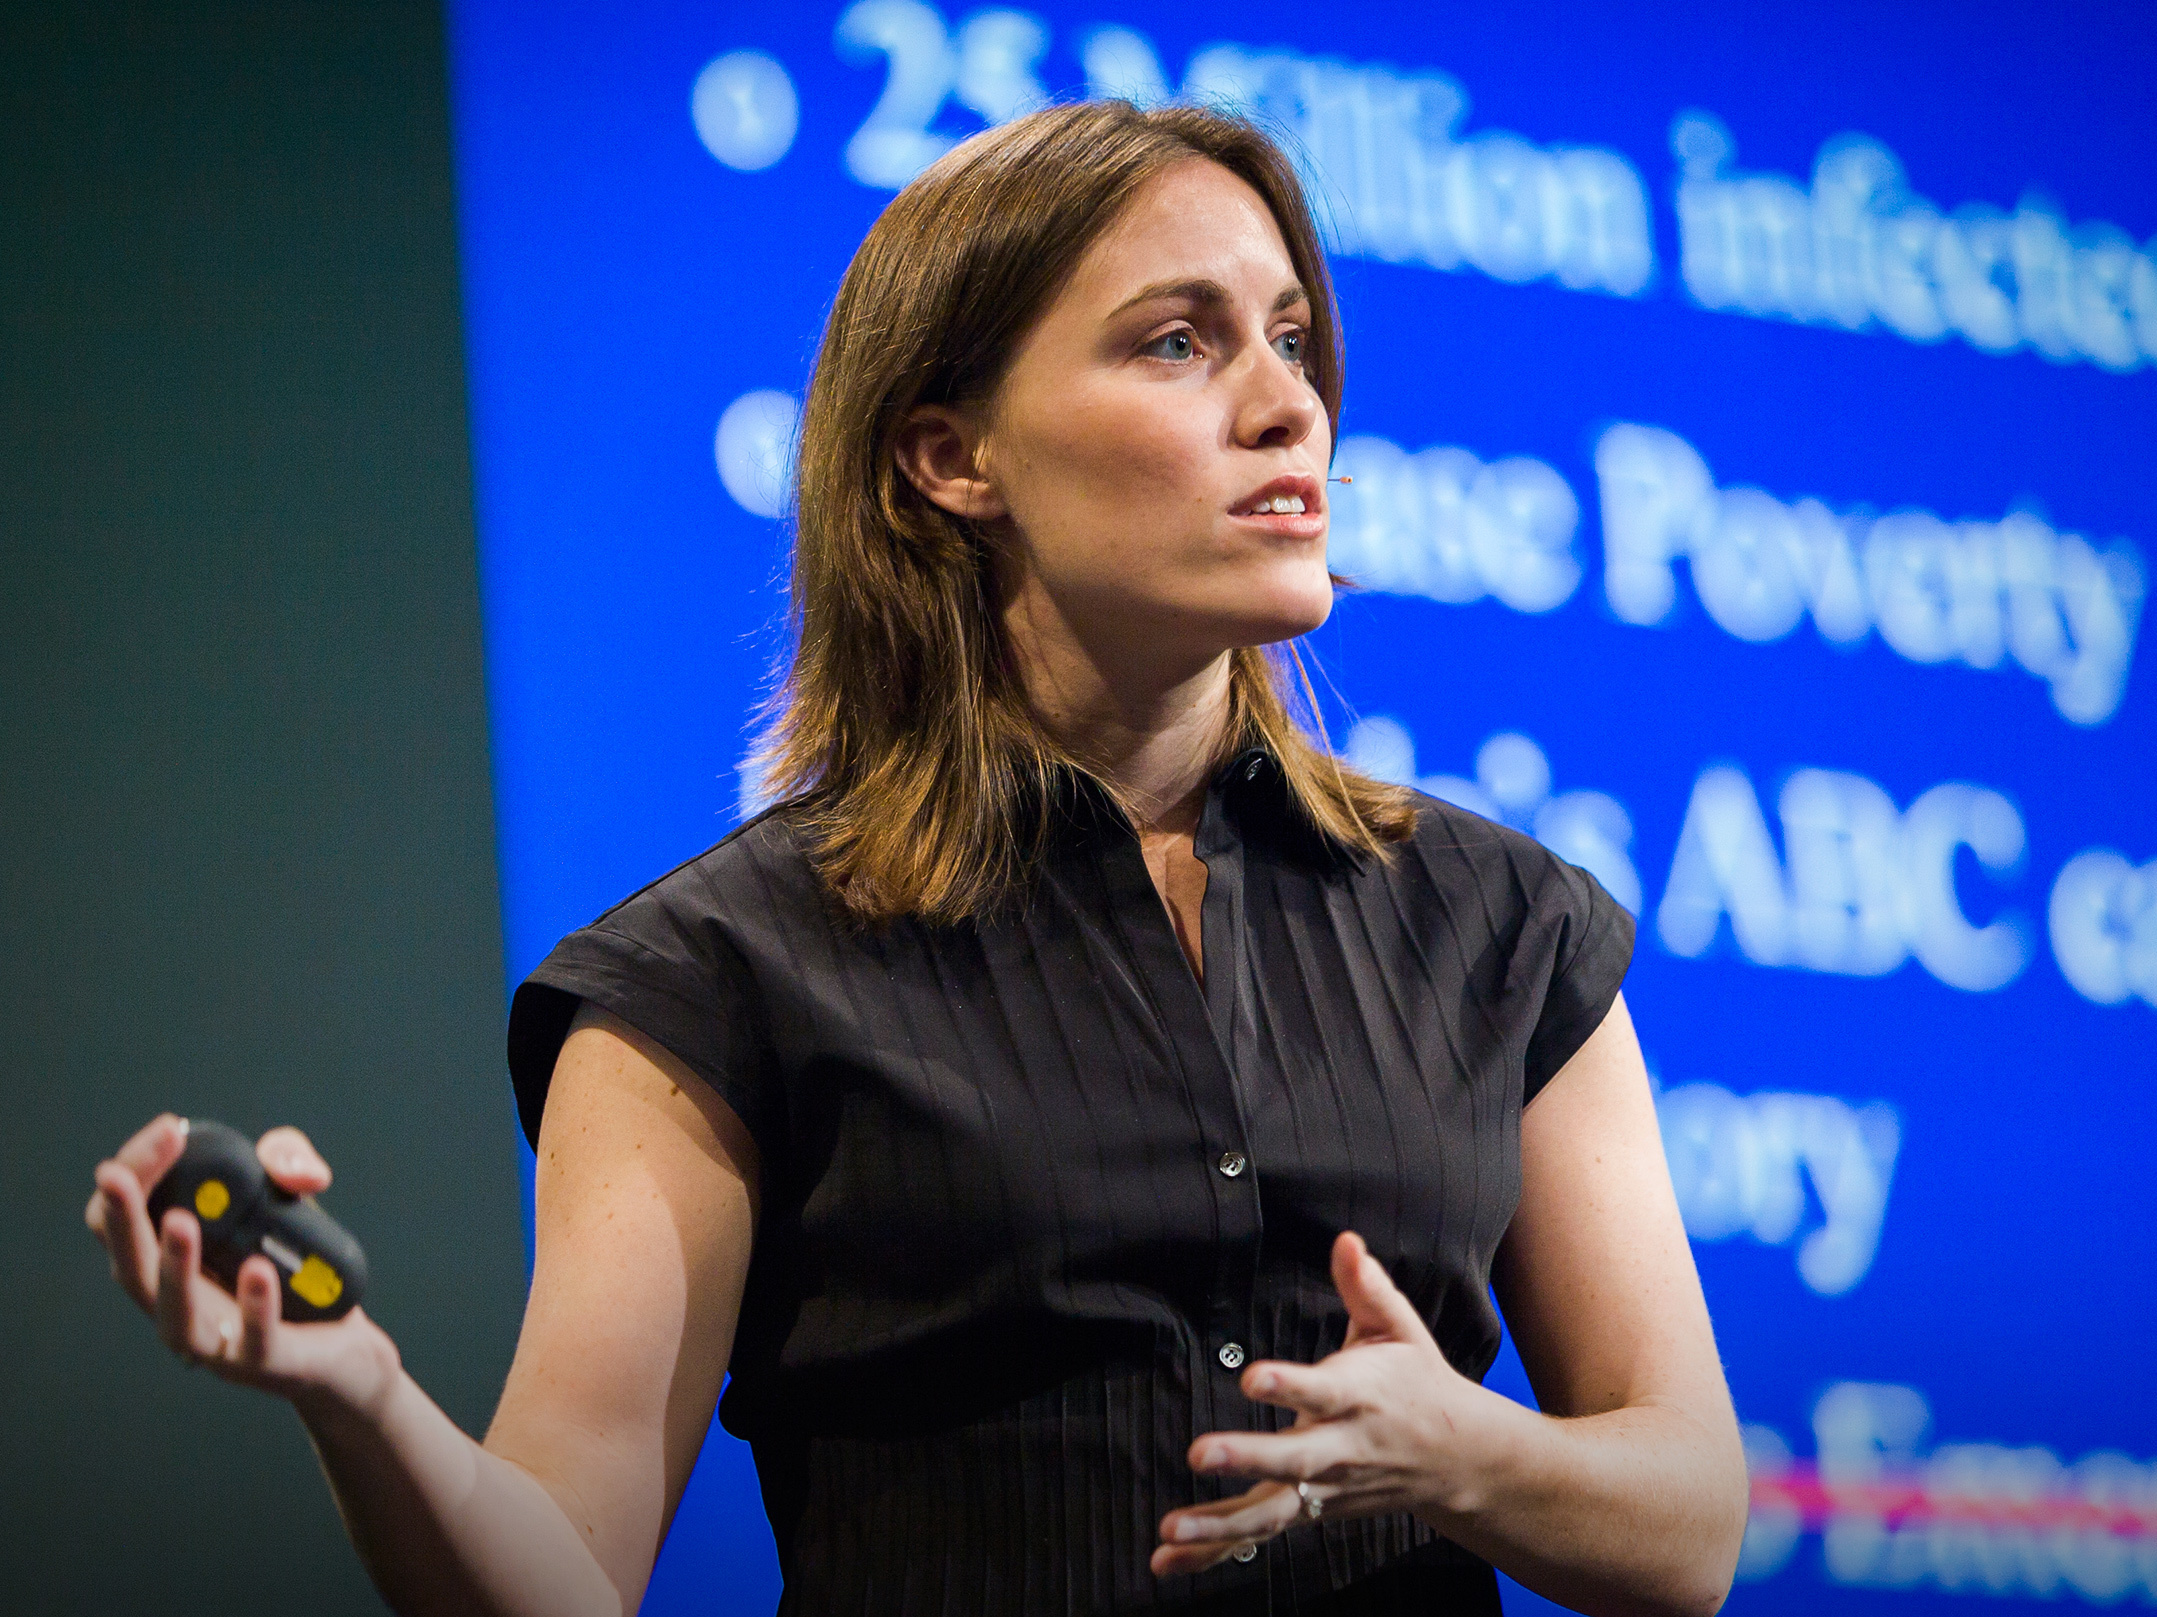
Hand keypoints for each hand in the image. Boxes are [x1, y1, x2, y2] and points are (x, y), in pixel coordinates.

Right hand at [84, 1113, 399, 1418]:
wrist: (343, 1346)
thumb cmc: (294, 1272)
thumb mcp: (288, 1202)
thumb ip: (288, 1163)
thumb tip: (294, 1170)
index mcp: (167, 1263)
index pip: (122, 1220)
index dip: (137, 1172)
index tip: (171, 1129)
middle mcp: (177, 1304)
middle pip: (128, 1266)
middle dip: (120, 1217)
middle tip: (115, 1175)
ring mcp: (216, 1340)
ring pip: (175, 1312)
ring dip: (173, 1266)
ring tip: (179, 1223)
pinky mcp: (264, 1362)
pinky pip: (254, 1339)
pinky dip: (255, 1305)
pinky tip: (257, 1272)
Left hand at [1152, 1230, 1513, 1577]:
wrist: (1457, 1459)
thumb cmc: (1416, 1382)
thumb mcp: (1400, 1328)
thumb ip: (1366, 1287)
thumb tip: (1345, 1240)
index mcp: (1360, 1396)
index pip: (1323, 1390)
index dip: (1289, 1385)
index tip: (1252, 1377)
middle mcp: (1342, 1449)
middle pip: (1294, 1459)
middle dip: (1248, 1459)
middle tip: (1200, 1453)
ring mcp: (1326, 1488)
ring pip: (1273, 1512)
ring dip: (1221, 1526)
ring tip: (1172, 1530)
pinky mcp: (1312, 1511)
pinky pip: (1261, 1535)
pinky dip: (1215, 1550)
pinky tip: (1168, 1559)